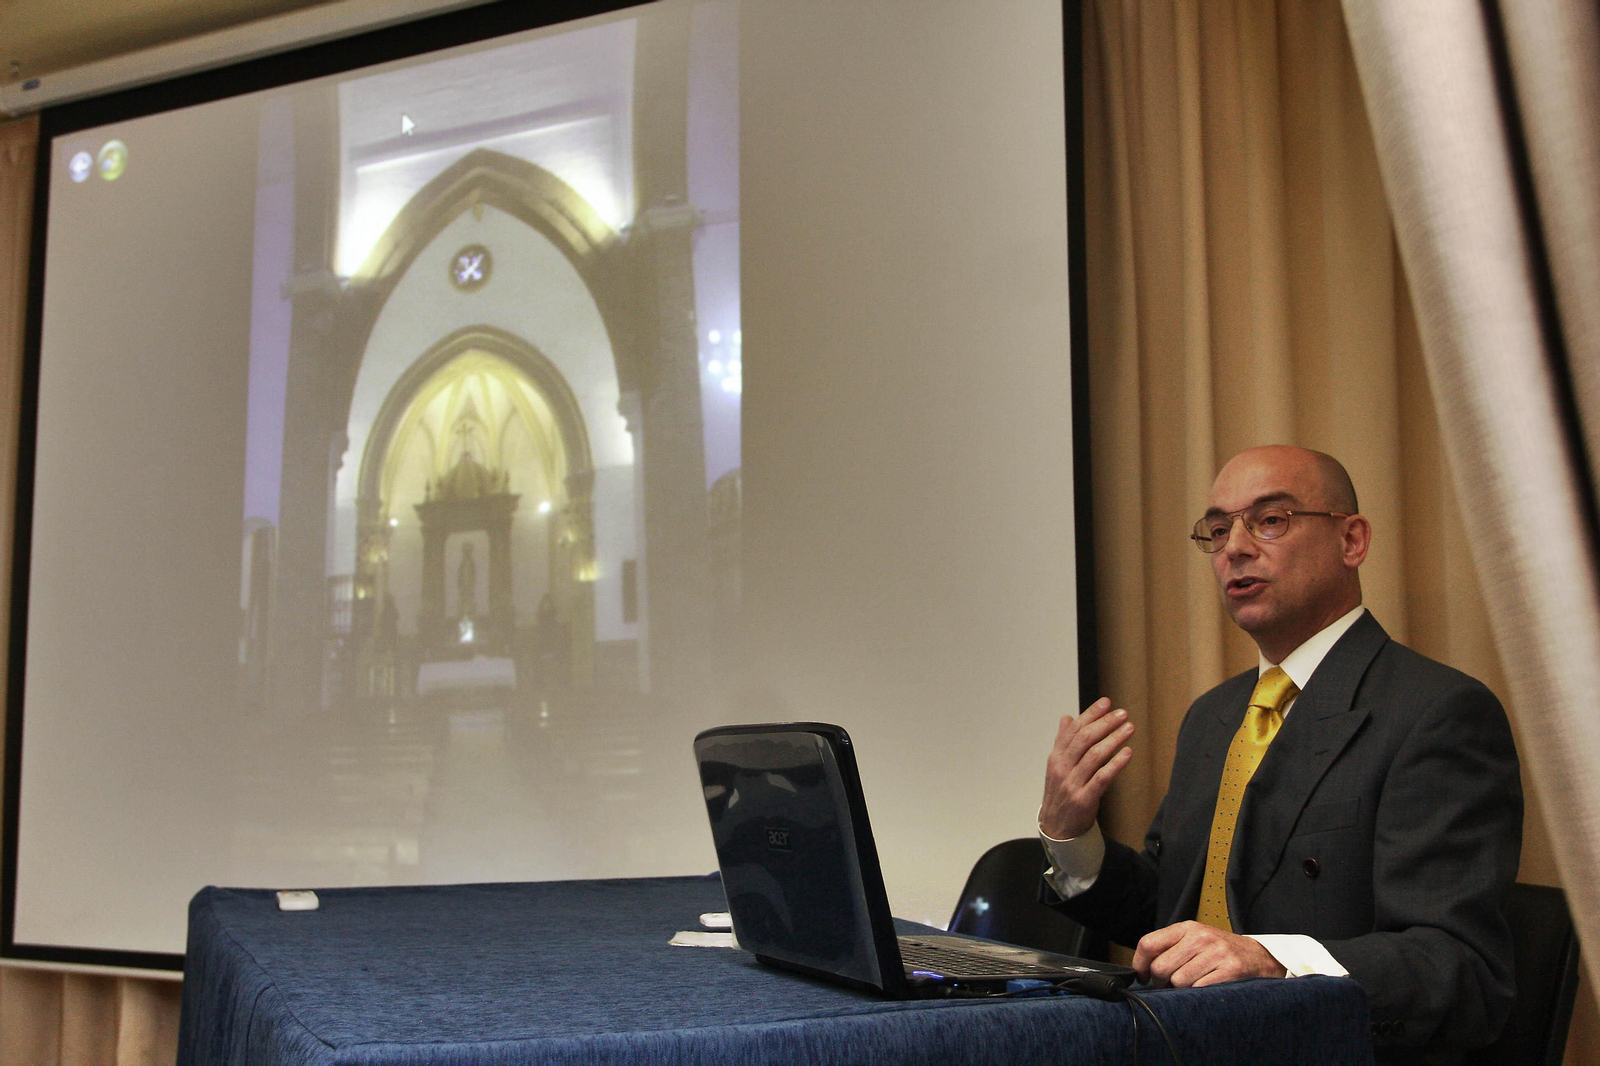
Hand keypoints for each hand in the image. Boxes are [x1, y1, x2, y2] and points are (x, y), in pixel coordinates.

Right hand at [1039, 697, 1134, 839]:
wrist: (1056, 827)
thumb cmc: (1060, 793)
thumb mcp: (1057, 766)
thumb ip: (1063, 741)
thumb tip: (1067, 717)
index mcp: (1057, 757)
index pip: (1074, 729)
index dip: (1091, 714)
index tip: (1106, 703)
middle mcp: (1063, 767)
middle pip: (1084, 739)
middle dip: (1104, 724)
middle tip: (1122, 714)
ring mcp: (1073, 783)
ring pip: (1094, 755)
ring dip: (1113, 739)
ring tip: (1129, 728)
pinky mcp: (1084, 799)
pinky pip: (1102, 778)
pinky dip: (1115, 764)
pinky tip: (1127, 753)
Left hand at [1133, 921, 1286, 986]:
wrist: (1258, 958)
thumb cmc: (1220, 952)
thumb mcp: (1195, 941)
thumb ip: (1169, 948)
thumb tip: (1142, 970)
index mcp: (1187, 928)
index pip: (1149, 943)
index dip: (1140, 964)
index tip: (1142, 976)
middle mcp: (1200, 937)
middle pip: (1161, 967)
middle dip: (1161, 982)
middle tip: (1169, 986)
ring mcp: (1215, 953)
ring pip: (1178, 982)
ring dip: (1180, 990)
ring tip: (1192, 985)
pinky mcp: (1229, 970)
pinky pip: (1198, 989)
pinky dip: (1197, 994)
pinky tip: (1205, 988)